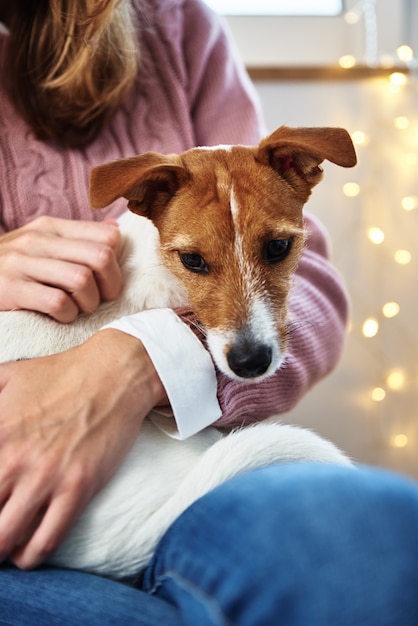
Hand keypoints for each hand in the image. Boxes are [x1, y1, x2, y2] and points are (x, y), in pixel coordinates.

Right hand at [0, 216, 122, 321]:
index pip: (107, 236)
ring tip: (78, 310)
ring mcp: (21, 263)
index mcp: (50, 227)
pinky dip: (66, 316)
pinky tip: (60, 318)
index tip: (107, 282)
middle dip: (110, 286)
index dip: (116, 264)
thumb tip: (114, 230)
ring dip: (88, 303)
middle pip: (100, 257)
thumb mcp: (39, 244)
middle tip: (98, 301)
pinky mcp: (10, 288)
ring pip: (81, 280)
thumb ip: (75, 239)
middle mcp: (37, 240)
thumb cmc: (9, 268)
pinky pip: (57, 302)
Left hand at [0, 330, 166, 568]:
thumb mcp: (7, 374)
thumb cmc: (61, 373)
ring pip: (5, 538)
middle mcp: (15, 458)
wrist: (115, 374)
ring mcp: (47, 476)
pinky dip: (30, 556)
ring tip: (2, 546)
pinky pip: (47, 539)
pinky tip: (26, 553)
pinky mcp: (78, 487)